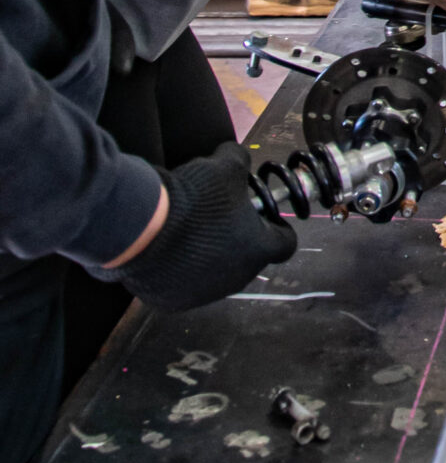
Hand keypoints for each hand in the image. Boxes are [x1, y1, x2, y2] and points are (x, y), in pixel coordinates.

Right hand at [120, 144, 296, 312]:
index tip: (265, 218)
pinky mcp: (175, 302)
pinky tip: (167, 250)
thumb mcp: (226, 167)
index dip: (277, 229)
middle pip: (248, 259)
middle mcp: (237, 279)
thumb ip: (240, 162)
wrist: (143, 227)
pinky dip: (181, 271)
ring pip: (216, 275)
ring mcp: (205, 294)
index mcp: (258, 249)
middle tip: (219, 220)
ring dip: (210, 257)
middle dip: (238, 241)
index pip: (285, 244)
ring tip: (190, 233)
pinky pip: (184, 285)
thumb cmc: (193, 199)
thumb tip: (238, 160)